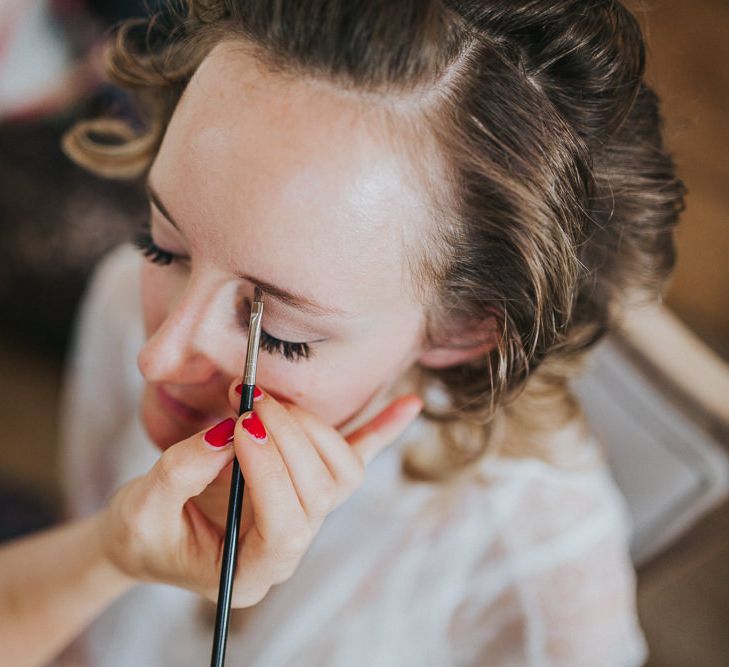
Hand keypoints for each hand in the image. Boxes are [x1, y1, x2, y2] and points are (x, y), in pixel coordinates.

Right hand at [97, 384, 422, 606]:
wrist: (152, 532)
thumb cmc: (144, 532)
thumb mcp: (142, 512)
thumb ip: (178, 476)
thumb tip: (226, 432)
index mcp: (251, 572)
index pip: (285, 530)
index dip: (270, 475)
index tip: (240, 427)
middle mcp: (289, 547)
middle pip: (318, 496)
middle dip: (289, 441)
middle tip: (251, 402)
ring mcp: (305, 515)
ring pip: (340, 474)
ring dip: (314, 430)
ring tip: (269, 400)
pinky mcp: (308, 483)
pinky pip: (356, 456)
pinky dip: (381, 429)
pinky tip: (410, 405)